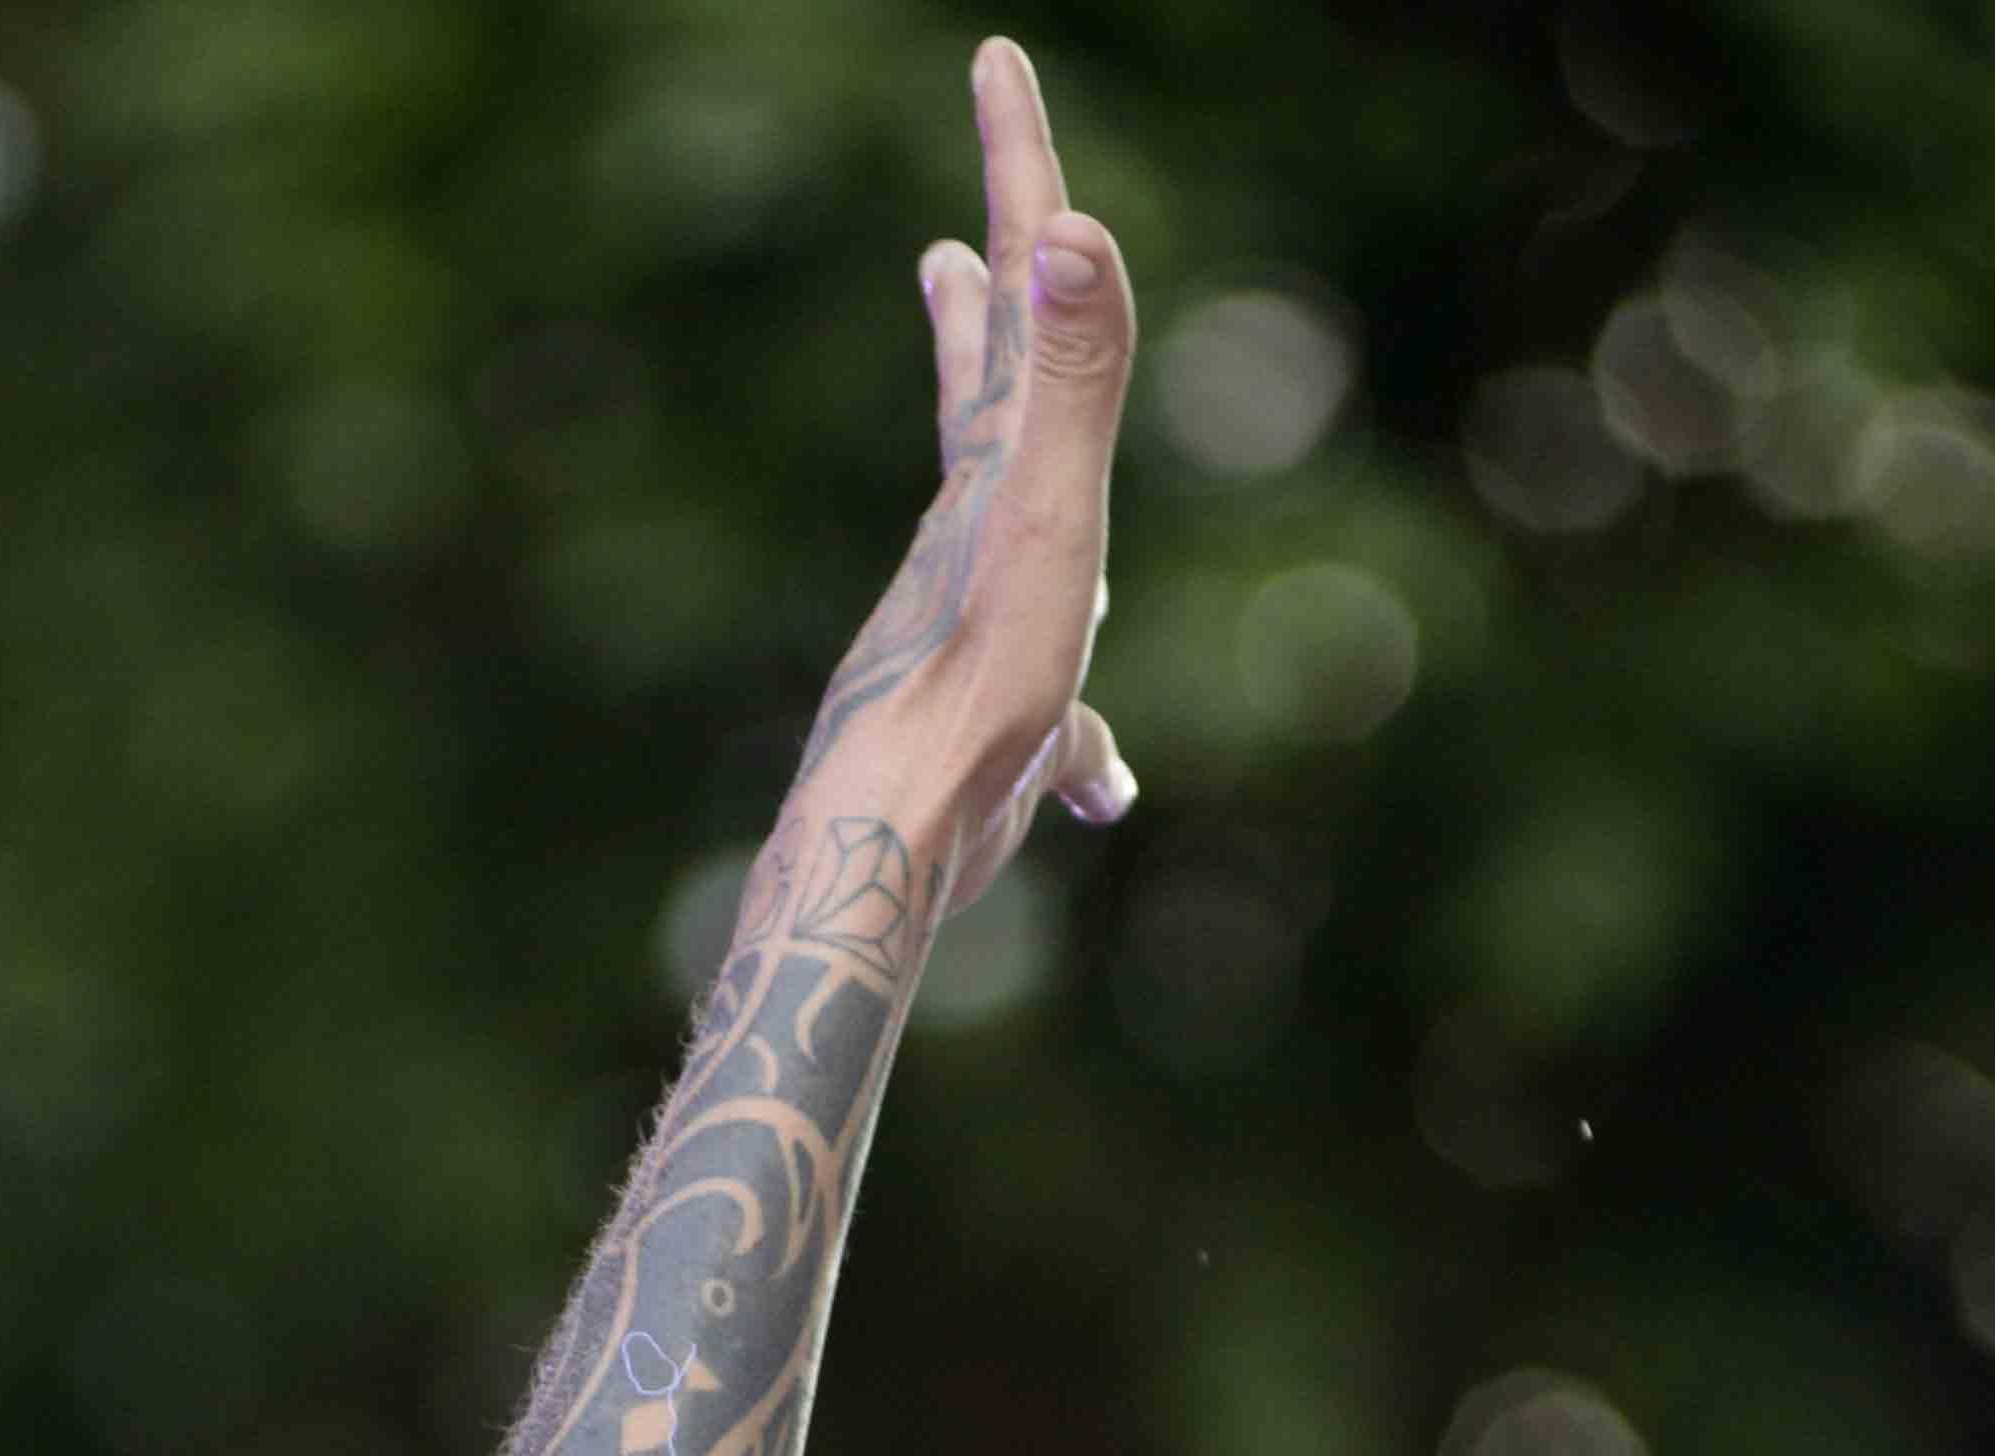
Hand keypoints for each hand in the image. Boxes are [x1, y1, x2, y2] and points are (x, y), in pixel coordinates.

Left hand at [805, 38, 1140, 913]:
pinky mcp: (996, 726)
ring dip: (1009, 482)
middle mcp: (977, 533)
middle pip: (988, 397)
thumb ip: (1067, 383)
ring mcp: (980, 627)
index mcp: (998, 466)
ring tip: (996, 445)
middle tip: (962, 241)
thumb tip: (1065, 236)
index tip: (995, 59)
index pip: (1019, 285)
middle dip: (989, 314)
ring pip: (1010, 541)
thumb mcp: (1043, 520)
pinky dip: (1084, 739)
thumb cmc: (973, 686)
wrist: (892, 839)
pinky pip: (1058, 721)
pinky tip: (1103, 787)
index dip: (1018, 167)